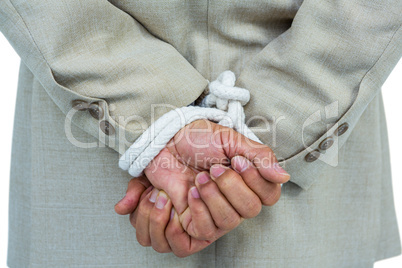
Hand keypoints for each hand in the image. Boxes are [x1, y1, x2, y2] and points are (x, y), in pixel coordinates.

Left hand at [128, 119, 289, 215]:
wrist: (166, 143)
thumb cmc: (198, 140)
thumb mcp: (230, 139)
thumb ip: (259, 156)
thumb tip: (284, 176)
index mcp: (249, 180)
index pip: (269, 195)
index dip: (255, 180)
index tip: (237, 161)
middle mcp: (236, 200)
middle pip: (250, 210)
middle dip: (229, 187)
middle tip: (213, 169)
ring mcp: (216, 212)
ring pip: (228, 222)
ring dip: (212, 197)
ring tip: (198, 178)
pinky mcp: (195, 221)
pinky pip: (204, 232)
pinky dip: (198, 210)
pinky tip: (190, 192)